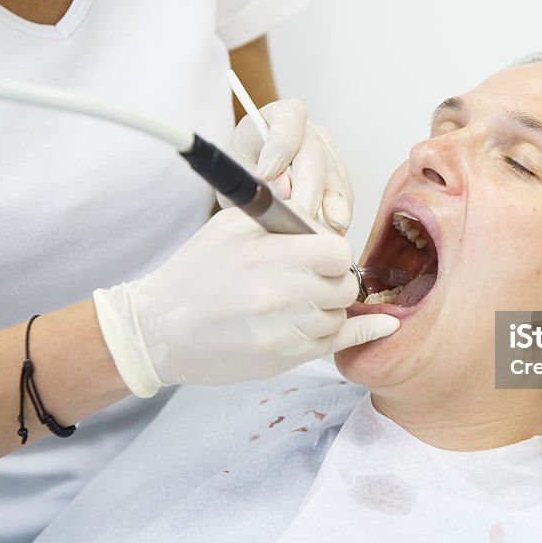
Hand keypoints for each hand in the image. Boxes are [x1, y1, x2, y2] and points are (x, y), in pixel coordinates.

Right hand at [93, 207, 398, 395]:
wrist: (160, 330)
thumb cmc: (194, 273)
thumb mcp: (228, 227)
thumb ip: (273, 208)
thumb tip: (302, 182)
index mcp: (270, 259)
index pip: (337, 252)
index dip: (333, 250)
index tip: (320, 251)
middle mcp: (281, 298)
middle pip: (344, 286)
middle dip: (335, 278)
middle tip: (312, 276)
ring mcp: (284, 334)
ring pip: (339, 316)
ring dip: (331, 305)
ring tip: (302, 298)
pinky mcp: (283, 360)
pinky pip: (335, 346)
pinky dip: (358, 333)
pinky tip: (381, 325)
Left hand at [224, 98, 353, 232]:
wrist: (251, 174)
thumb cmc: (241, 167)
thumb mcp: (235, 170)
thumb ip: (255, 179)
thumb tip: (285, 191)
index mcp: (281, 115)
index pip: (288, 123)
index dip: (278, 149)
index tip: (263, 176)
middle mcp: (310, 132)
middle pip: (315, 156)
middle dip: (306, 190)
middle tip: (296, 217)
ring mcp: (329, 154)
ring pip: (334, 180)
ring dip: (325, 209)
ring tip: (312, 232)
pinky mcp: (339, 180)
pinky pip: (342, 199)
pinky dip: (334, 217)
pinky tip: (324, 233)